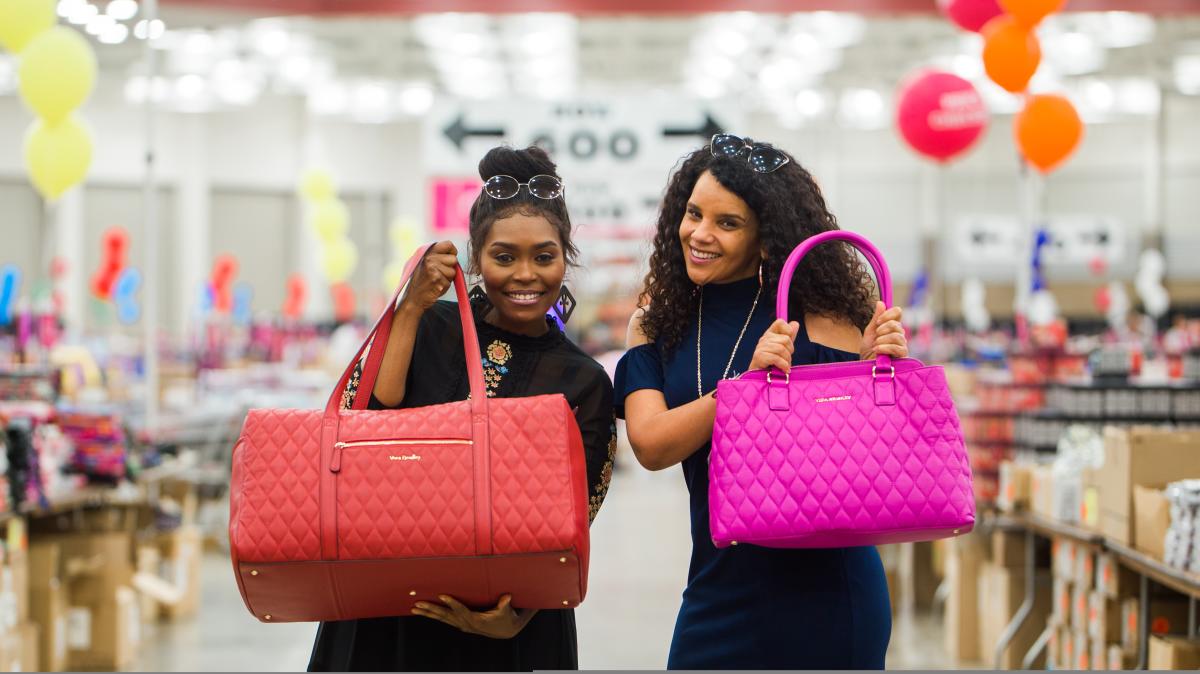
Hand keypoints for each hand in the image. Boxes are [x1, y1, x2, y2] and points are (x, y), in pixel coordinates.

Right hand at [399, 240, 457, 312]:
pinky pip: (450, 282)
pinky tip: (435, 286)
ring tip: (436, 280)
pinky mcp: (436, 279)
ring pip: (453, 271)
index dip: (452, 252)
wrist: (413, 298)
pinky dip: (445, 286)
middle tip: (439, 273)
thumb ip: (436, 255)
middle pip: (454, 259)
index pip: (448, 244)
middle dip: (450, 268)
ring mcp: (432, 268)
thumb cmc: (421, 281)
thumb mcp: (424, 263)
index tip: (449, 259)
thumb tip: (453, 253)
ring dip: (447, 278)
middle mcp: (429, 258)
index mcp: (426, 252)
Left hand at [411, 594, 533, 639]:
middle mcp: (465, 624)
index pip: (461, 610)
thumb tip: (506, 596)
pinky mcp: (460, 624)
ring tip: (414, 608)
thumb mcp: (506, 611)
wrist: (506, 630)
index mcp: (475, 620)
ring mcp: (461, 625)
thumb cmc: (506, 617)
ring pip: (442, 618)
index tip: (442, 596)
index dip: (452, 603)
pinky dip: (434, 615)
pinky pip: (444, 619)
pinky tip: (424, 612)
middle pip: (445, 616)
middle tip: (417, 604)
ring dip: (428, 613)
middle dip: (431, 609)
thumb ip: (504, 604)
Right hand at [748, 320, 798, 372]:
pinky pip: (776, 358)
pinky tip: (784, 370)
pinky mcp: (759, 356)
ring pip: (781, 349)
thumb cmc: (772, 362)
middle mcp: (764, 338)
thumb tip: (796, 324)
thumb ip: (789, 336)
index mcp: (770, 334)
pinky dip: (783, 365)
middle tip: (787, 359)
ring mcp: (760, 347)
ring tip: (785, 366)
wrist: (759, 377)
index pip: (780, 322)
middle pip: (785, 339)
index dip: (788, 329)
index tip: (789, 342)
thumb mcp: (783, 348)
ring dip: (787, 360)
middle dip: (790, 351)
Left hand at [860, 301, 907, 359]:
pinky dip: (885, 348)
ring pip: (897, 335)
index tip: (877, 322)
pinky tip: (877, 350)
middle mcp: (900, 334)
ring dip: (882, 340)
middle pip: (895, 324)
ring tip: (876, 346)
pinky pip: (898, 347)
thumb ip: (876, 318)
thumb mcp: (870, 332)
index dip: (888, 314)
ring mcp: (903, 345)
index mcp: (892, 326)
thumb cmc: (869, 351)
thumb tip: (880, 302)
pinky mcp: (903, 356)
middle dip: (882, 330)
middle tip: (875, 338)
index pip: (898, 312)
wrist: (867, 366)